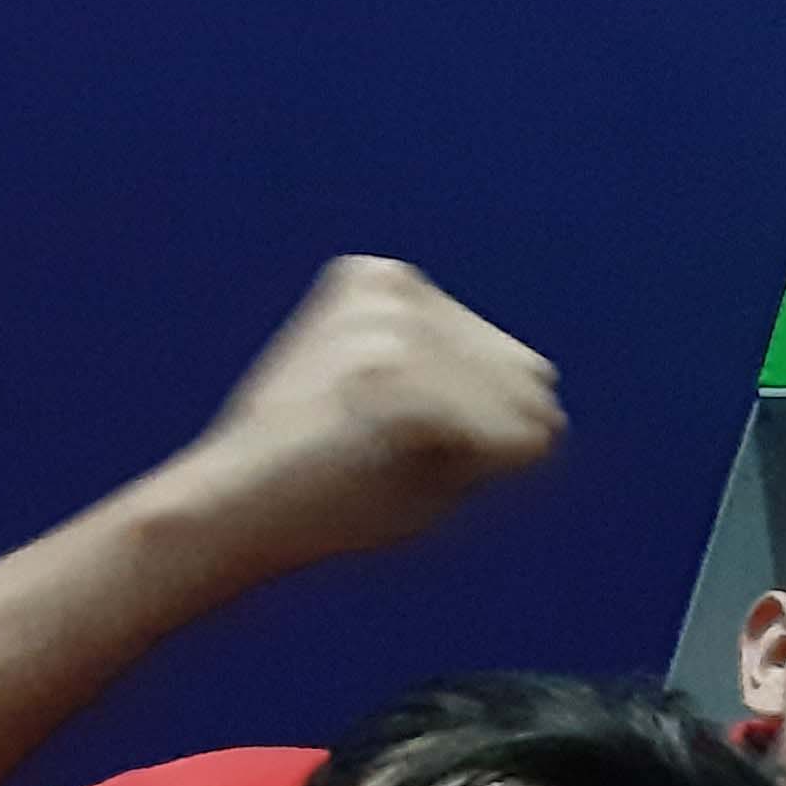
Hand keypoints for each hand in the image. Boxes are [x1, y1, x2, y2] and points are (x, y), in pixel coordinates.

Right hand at [142, 255, 563, 581]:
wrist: (236, 506)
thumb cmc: (323, 477)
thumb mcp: (391, 398)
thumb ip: (464, 380)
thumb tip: (549, 390)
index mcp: (384, 279)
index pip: (513, 364)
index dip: (474, 426)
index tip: (392, 436)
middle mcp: (395, 288)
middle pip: (531, 381)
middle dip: (487, 434)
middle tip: (390, 450)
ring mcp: (397, 331)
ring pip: (527, 415)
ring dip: (477, 458)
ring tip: (387, 456)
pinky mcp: (402, 380)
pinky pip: (511, 444)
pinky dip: (474, 475)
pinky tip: (393, 467)